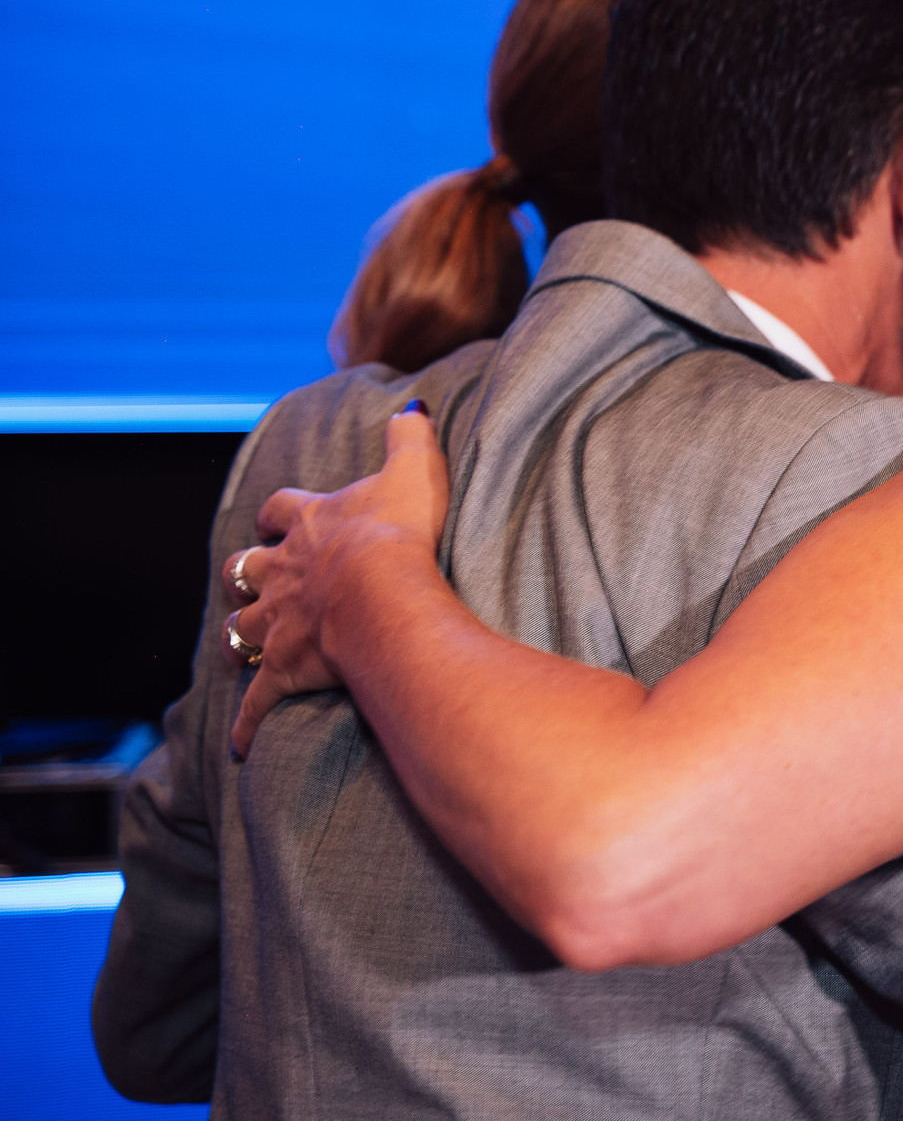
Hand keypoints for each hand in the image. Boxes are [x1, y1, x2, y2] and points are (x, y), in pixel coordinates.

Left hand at [224, 404, 449, 757]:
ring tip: (245, 645)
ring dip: (240, 636)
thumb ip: (410, 438)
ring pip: (240, 631)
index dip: (279, 513)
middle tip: (257, 581)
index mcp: (309, 528)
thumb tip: (413, 408)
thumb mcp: (412, 471)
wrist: (381, 594)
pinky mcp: (283, 669)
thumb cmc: (397, 535)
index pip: (281, 511)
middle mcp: (282, 574)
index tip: (278, 517)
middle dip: (248, 575)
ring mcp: (278, 623)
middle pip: (246, 571)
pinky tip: (242, 744)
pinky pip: (257, 702)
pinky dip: (248, 724)